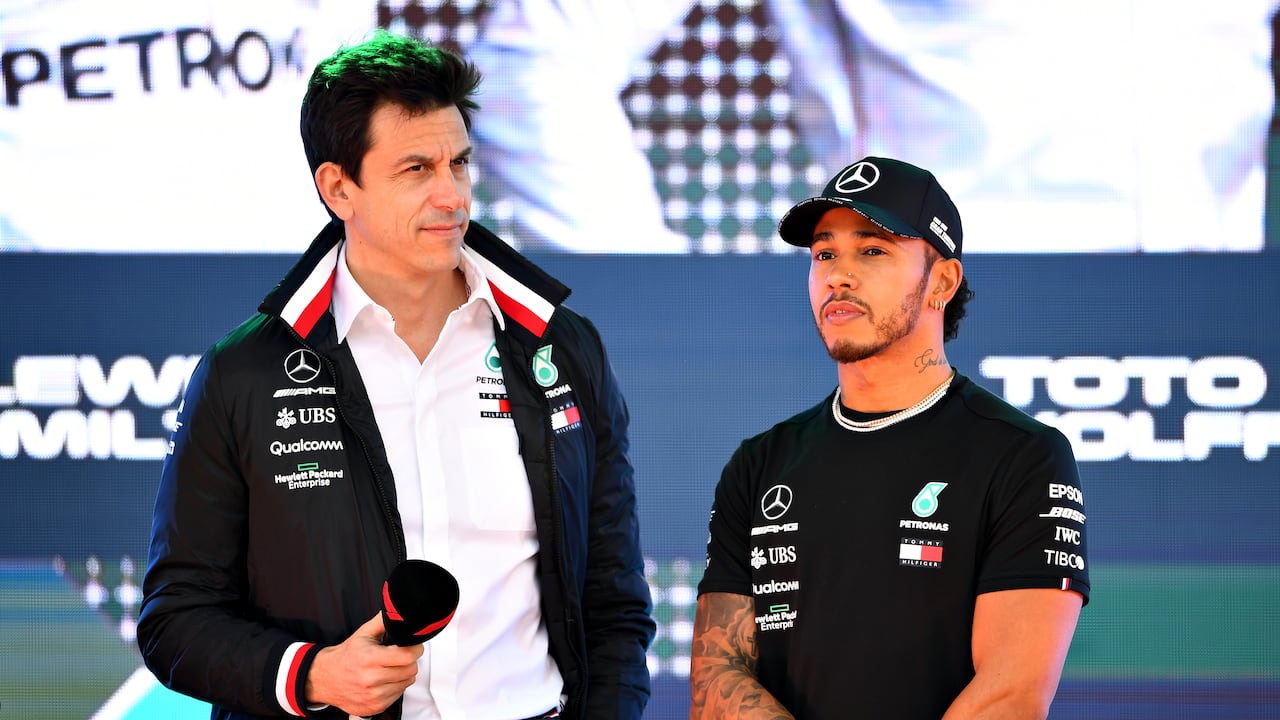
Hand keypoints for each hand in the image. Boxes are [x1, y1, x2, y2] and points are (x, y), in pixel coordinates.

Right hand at [305, 614, 424, 715]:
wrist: (326, 678)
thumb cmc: (346, 656)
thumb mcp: (363, 633)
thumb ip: (383, 621)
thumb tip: (398, 610)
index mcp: (369, 658)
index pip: (407, 656)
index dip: (415, 649)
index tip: (413, 646)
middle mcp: (371, 679)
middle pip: (410, 670)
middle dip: (409, 661)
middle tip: (400, 656)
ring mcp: (373, 696)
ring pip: (407, 682)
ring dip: (403, 674)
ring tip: (390, 668)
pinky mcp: (375, 707)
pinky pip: (399, 694)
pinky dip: (396, 686)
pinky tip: (385, 680)